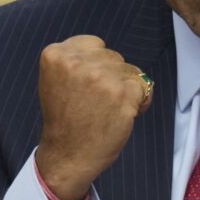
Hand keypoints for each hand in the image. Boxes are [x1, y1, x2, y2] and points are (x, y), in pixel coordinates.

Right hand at [35, 35, 152, 199]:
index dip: (96, 65)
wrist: (67, 155)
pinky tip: (124, 115)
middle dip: (111, 77)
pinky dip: (140, 102)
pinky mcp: (122, 93)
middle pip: (113, 56)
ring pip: (129, 70)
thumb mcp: (57, 79)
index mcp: (56, 55)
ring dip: (125, 89)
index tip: (86, 87)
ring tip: (107, 110)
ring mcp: (100, 77)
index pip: (95, 44)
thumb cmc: (65, 119)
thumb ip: (76, 59)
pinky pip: (143, 86)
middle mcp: (77, 62)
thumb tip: (106, 51)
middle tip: (95, 103)